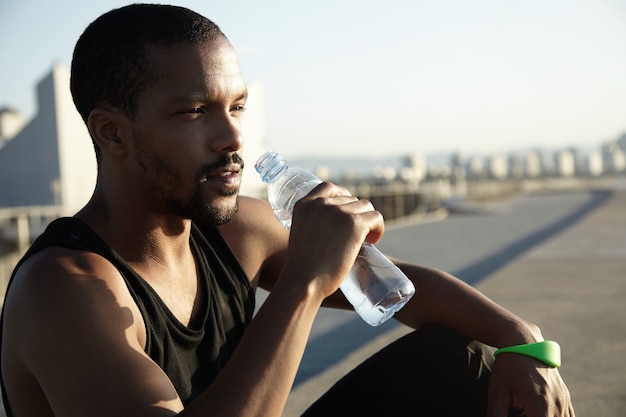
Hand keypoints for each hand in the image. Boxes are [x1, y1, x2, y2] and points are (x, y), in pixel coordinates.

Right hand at [284, 182, 384, 297]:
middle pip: (351, 199)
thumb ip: (313, 224)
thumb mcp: (301, 235)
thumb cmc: (302, 268)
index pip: (329, 187)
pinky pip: (376, 217)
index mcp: (304, 205)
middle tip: (356, 235)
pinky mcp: (354, 224)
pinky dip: (378, 228)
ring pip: (365, 206)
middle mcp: (321, 204)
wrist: (304, 282)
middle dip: (356, 215)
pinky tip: (373, 241)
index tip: (347, 212)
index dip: (343, 196)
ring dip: (368, 221)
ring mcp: (338, 212)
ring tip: (365, 238)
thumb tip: (337, 226)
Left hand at [487, 354, 574, 416]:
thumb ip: (496, 413)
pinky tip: (545, 416)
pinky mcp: (565, 395)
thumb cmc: (508, 366)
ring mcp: (563, 399)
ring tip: (530, 413)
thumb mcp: (497, 390)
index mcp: (539, 404)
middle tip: (524, 414)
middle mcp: (556, 403)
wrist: (524, 341)